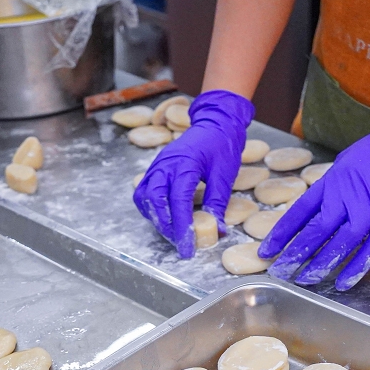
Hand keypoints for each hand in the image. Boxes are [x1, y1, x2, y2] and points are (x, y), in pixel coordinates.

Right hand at [133, 90, 254, 257]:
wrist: (215, 122)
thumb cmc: (222, 145)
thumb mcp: (224, 174)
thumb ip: (218, 202)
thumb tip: (218, 230)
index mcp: (184, 163)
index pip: (178, 201)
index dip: (182, 227)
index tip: (187, 248)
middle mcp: (165, 164)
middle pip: (155, 200)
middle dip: (165, 225)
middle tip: (179, 241)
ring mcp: (157, 165)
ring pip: (144, 197)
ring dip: (155, 217)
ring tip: (171, 232)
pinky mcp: (155, 168)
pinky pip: (144, 191)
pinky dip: (150, 207)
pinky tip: (163, 216)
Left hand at [258, 103, 369, 289]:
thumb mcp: (345, 163)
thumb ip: (329, 189)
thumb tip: (313, 212)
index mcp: (332, 182)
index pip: (299, 212)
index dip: (281, 234)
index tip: (265, 251)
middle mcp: (347, 197)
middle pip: (316, 231)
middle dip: (295, 254)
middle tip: (279, 272)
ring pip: (341, 243)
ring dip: (321, 264)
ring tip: (304, 280)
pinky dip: (356, 268)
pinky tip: (342, 282)